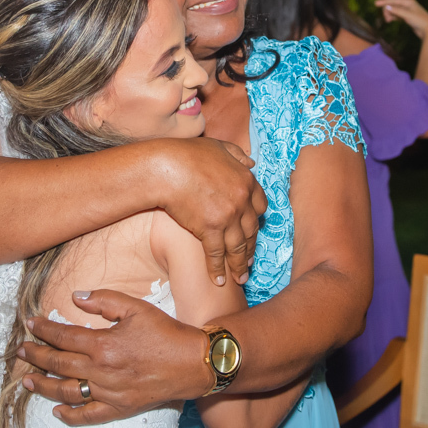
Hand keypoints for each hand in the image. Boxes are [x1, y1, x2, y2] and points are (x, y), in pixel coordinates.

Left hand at [19, 290, 210, 424]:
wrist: (196, 363)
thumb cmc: (168, 333)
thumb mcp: (137, 308)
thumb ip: (104, 300)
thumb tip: (76, 297)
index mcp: (104, 344)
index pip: (63, 336)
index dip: (43, 329)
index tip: (30, 324)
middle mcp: (101, 371)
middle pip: (58, 364)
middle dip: (35, 356)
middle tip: (21, 350)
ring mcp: (109, 393)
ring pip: (67, 391)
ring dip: (43, 386)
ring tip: (28, 380)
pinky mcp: (120, 408)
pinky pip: (89, 416)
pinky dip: (70, 415)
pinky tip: (57, 411)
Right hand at [153, 138, 266, 285]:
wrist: (166, 167)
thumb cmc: (187, 154)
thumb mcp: (219, 147)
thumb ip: (237, 155)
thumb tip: (251, 162)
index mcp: (246, 181)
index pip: (260, 206)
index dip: (256, 221)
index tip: (253, 231)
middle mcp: (242, 201)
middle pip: (251, 230)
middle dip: (251, 248)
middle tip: (249, 262)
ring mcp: (228, 216)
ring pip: (238, 247)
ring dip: (239, 265)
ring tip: (240, 278)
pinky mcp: (210, 229)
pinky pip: (217, 254)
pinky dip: (217, 269)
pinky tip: (217, 281)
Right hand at [374, 0, 427, 41]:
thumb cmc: (420, 21)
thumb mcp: (407, 15)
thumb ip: (397, 11)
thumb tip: (387, 7)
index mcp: (409, 1)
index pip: (394, 0)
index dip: (384, 2)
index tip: (375, 4)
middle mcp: (408, 5)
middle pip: (393, 5)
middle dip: (387, 10)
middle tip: (386, 19)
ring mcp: (408, 11)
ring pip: (395, 10)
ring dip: (390, 14)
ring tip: (387, 21)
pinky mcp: (408, 17)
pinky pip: (397, 15)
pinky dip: (393, 17)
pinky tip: (390, 20)